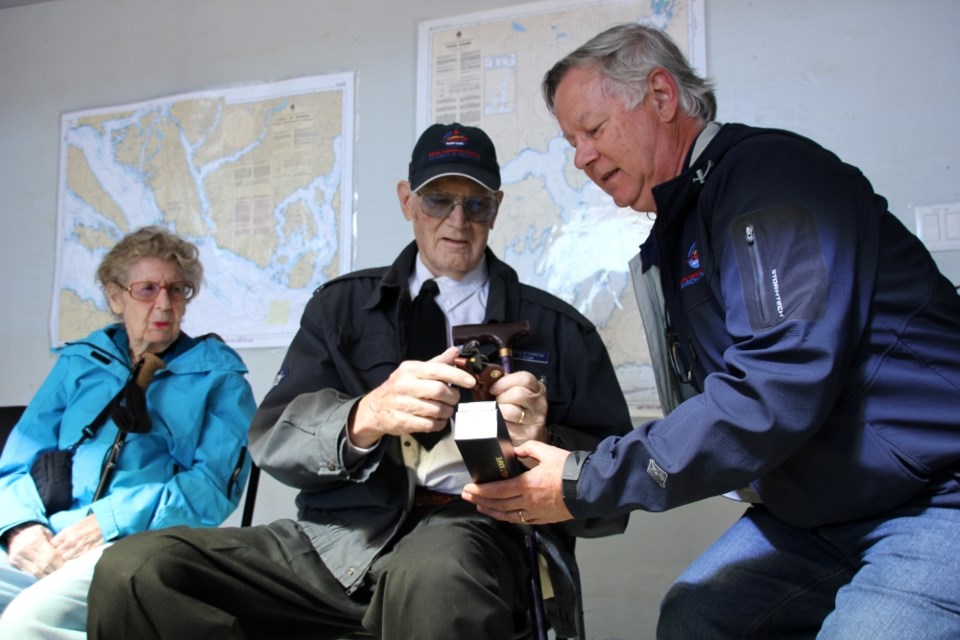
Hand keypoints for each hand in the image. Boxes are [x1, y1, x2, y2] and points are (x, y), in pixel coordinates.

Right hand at [5, 523, 64, 577]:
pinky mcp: (13, 562)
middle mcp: (25, 548)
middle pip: (44, 564)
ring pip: (36, 571)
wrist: (15, 533)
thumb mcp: (45, 532)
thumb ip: (54, 541)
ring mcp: (18, 556)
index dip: (59, 563)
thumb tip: (64, 554)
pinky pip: (28, 572)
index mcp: (36, 539)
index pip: (51, 555)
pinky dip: (38, 576)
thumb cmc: (35, 533)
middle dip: (54, 570)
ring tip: (54, 577)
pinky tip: (45, 576)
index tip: (66, 567)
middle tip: (62, 574)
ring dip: (46, 575)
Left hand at [51, 514, 105, 561]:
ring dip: (64, 559)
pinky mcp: (86, 552)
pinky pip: (75, 560)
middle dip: (56, 555)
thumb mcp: (74, 525)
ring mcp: (78, 547)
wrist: (106, 522)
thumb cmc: (90, 522)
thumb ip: (64, 534)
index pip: (51, 544)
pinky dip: (74, 560)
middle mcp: (71, 540)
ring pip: (64, 558)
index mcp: (67, 532)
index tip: (51, 550)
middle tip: (57, 556)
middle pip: (56, 553)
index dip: (50, 548)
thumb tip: (55, 542)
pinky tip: (75, 558)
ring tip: (66, 558)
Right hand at [349, 347, 475, 447]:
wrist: (374, 409)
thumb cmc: (400, 387)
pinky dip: (439, 424)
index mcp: (409, 369)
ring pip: (436, 410)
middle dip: (453, 397)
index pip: (437, 370)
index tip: (470, 381)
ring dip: (447, 412)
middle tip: (454, 399)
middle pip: (439, 391)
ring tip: (446, 410)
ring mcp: (401, 404)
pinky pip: (429, 425)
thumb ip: (436, 363)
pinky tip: (437, 420)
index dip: (457, 376)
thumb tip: (455, 351)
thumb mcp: (415, 371)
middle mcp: (404, 385)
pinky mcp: (401, 421)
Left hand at [461, 440, 573, 524]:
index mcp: (527, 485)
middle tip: (467, 496)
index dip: (480, 491)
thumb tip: (516, 451)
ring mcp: (535, 512)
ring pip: (507, 515)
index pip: (497, 490)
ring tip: (480, 506)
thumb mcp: (546, 452)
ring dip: (491, 511)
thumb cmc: (569, 470)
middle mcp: (528, 502)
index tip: (468, 489)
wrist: (589, 488)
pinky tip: (502, 514)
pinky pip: (521, 520)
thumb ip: (528, 449)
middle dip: (480, 500)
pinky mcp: (543, 518)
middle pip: (498, 504)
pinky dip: (507, 517)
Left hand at [489, 371, 548, 456]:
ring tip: (498, 414)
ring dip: (499, 411)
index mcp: (537, 389)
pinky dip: (498, 425)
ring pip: (512, 411)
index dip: (505, 381)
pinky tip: (499, 425)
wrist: (530, 433)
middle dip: (501, 397)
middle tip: (497, 402)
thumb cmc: (520, 409)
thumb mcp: (517, 392)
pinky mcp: (528, 435)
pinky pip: (506, 428)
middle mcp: (539, 404)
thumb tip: (488, 377)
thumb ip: (506, 383)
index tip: (493, 388)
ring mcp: (535, 420)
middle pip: (519, 393)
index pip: (525, 378)